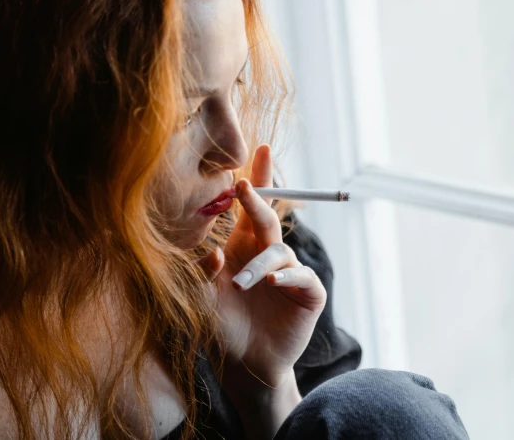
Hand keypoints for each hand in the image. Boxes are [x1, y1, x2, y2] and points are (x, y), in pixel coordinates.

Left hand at [198, 145, 326, 387]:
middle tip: (246, 186)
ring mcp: (290, 272)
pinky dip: (288, 277)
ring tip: (244, 284)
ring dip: (260, 264)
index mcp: (244, 247)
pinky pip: (301, 277)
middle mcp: (268, 254)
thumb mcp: (205, 300)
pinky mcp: (309, 293)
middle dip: (259, 199)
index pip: (251, 208)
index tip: (259, 147)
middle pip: (268, 217)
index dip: (257, 178)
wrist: (247, 365)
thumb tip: (215, 252)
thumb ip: (204, 275)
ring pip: (279, 252)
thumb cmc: (224, 326)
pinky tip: (272, 282)